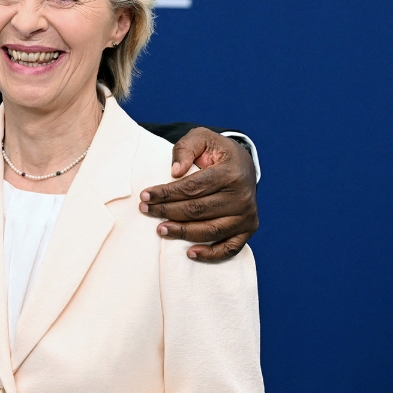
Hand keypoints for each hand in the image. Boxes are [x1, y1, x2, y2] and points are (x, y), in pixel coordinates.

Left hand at [139, 128, 257, 260]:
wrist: (243, 164)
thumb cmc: (216, 152)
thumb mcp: (201, 138)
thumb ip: (186, 148)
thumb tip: (175, 171)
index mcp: (231, 173)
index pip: (193, 187)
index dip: (166, 193)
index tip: (145, 196)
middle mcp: (243, 196)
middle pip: (198, 210)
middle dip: (167, 211)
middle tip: (145, 210)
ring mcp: (247, 215)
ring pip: (210, 230)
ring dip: (182, 232)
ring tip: (160, 229)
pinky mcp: (248, 228)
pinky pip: (230, 248)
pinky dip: (211, 254)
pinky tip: (190, 253)